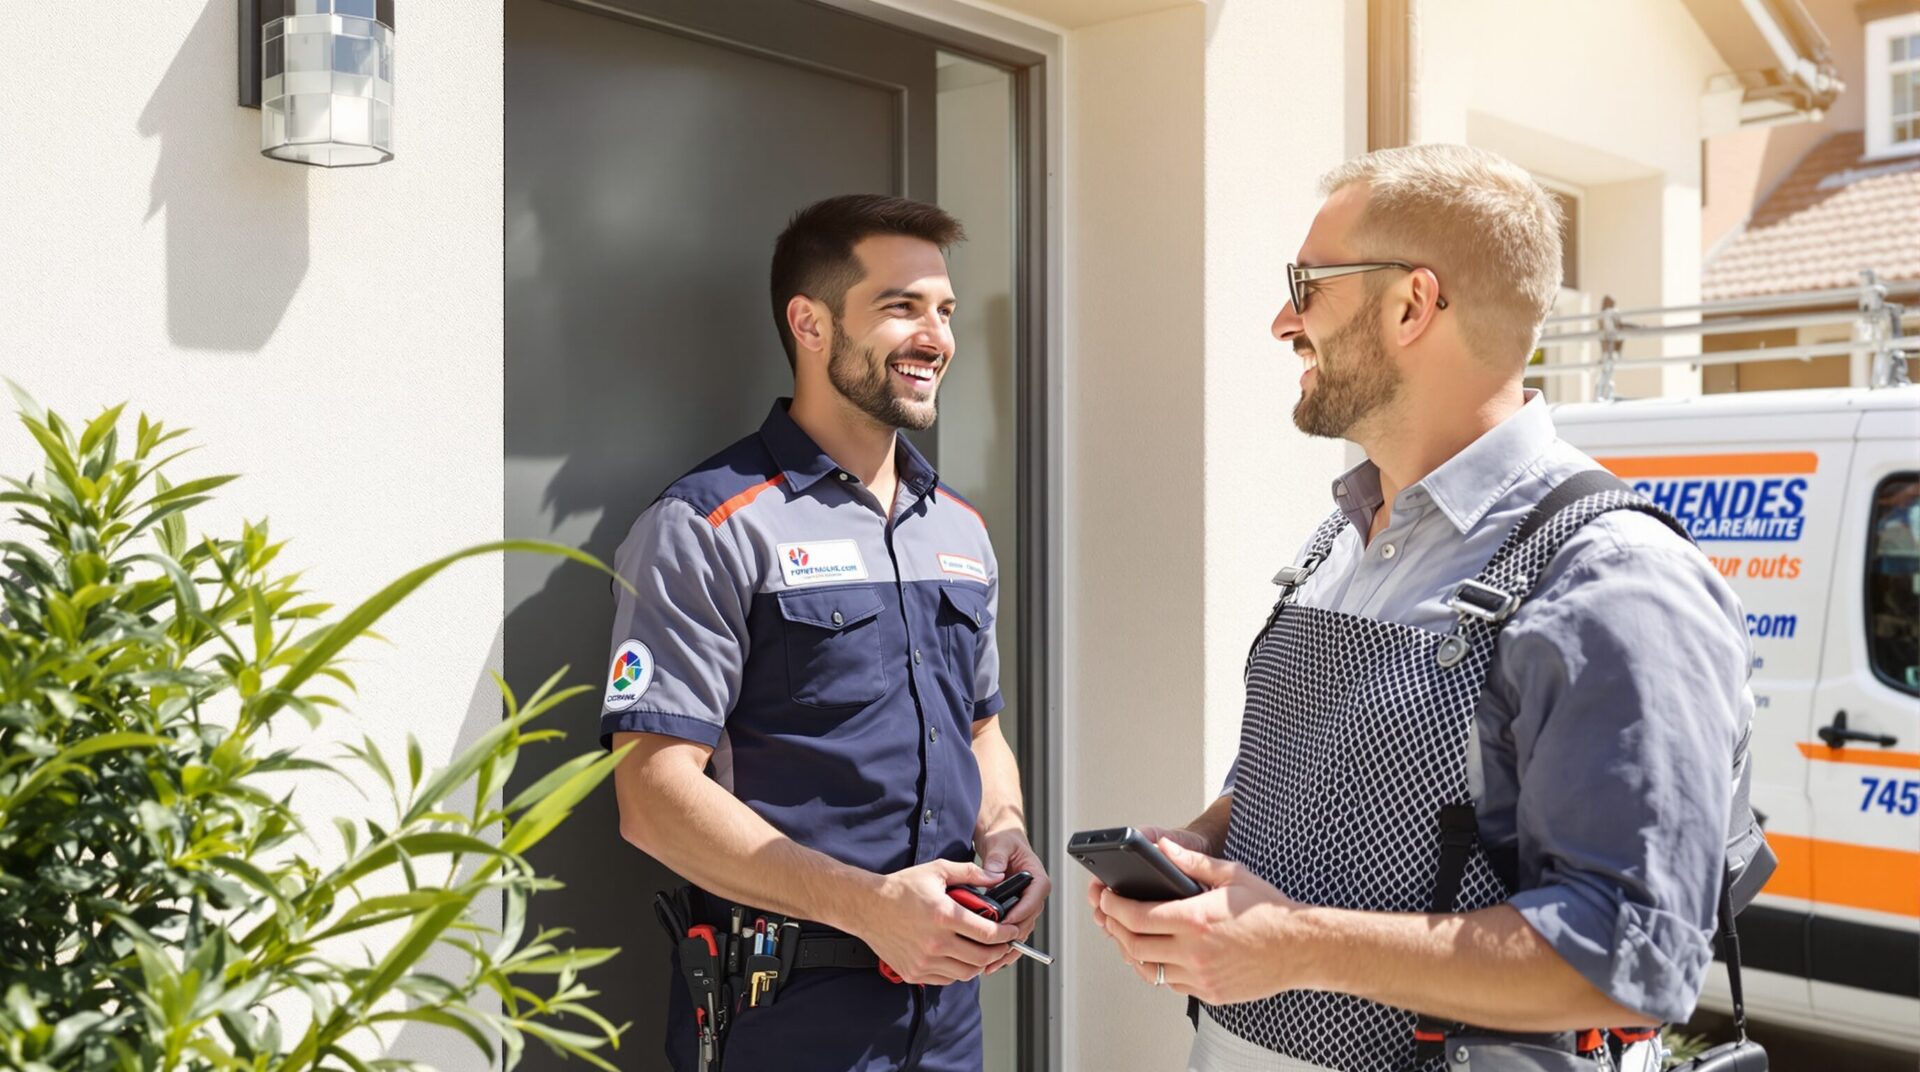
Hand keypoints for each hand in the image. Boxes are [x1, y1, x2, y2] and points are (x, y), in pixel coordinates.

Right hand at [853, 858, 1019, 985]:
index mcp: (944, 916)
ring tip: (983, 952)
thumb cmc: (900, 888)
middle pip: (981, 958)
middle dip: (999, 952)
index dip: (1006, 935)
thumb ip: (970, 873)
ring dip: (980, 964)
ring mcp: (924, 961)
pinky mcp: (914, 972)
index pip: (988, 934)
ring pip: (966, 973)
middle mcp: (935, 942)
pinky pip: (946, 980)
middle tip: (1003, 945)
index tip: (1011, 931)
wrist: (867, 906)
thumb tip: (997, 878)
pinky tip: (960, 958)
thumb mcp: (937, 871)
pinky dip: (959, 972)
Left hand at [975, 828, 1052, 975]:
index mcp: (1038, 879)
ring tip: (991, 963)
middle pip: (1027, 921)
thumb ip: (997, 857)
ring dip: (1007, 949)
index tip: (1005, 925)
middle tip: (994, 950)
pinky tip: (992, 960)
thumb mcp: (1000, 843)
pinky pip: (1012, 932)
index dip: (1020, 914)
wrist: (1001, 839)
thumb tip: (994, 874)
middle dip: (1011, 937)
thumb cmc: (1005, 839)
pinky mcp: (1015, 912)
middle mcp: (1034, 895)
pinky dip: (1003, 946)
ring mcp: (1025, 905)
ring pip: (1021, 932)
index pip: (1034, 900)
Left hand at [1092, 838, 1309, 1005]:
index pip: (1137, 916)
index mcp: (1196, 920)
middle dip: (1113, 928)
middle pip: (1134, 946)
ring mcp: (1201, 977)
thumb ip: (1192, 861)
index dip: (1113, 907)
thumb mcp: (1232, 874)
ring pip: (1148, 970)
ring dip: (1129, 952)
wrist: (1301, 948)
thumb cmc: (1268, 910)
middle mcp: (1195, 952)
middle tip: (1107, 915)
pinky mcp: (1210, 993)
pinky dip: (1156, 969)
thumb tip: (1162, 847)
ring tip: (1124, 934)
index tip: (1104, 897)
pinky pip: (1170, 984)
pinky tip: (1154, 953)